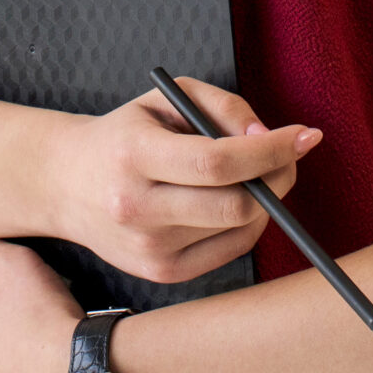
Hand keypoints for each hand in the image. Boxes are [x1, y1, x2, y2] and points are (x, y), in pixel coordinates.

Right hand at [43, 77, 315, 284]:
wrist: (67, 183)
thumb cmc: (125, 134)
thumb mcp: (166, 99)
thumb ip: (223, 107)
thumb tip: (268, 140)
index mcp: (133, 156)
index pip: (218, 162)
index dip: (270, 151)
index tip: (304, 135)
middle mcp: (137, 208)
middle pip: (236, 204)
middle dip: (278, 177)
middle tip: (288, 154)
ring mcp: (148, 249)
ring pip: (239, 229)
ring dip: (265, 199)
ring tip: (255, 173)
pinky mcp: (161, 273)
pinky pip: (229, 250)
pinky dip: (247, 224)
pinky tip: (234, 200)